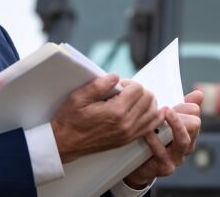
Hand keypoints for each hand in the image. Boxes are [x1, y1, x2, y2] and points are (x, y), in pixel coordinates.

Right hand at [50, 75, 165, 162]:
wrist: (66, 143)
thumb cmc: (70, 120)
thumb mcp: (79, 97)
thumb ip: (99, 85)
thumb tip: (115, 76)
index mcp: (115, 111)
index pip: (137, 89)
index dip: (128, 82)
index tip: (119, 85)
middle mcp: (126, 124)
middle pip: (148, 99)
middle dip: (138, 90)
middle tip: (125, 91)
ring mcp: (128, 133)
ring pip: (153, 112)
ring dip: (147, 102)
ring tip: (134, 99)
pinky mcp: (128, 139)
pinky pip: (150, 127)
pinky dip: (153, 117)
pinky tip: (148, 111)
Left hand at [123, 90, 202, 187]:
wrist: (136, 164)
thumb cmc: (153, 138)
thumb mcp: (165, 121)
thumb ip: (180, 107)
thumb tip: (199, 93)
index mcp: (188, 131)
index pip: (195, 114)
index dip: (185, 106)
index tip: (173, 102)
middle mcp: (186, 145)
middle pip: (194, 125)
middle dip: (180, 115)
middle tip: (167, 109)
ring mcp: (177, 157)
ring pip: (183, 140)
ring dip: (174, 125)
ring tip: (163, 114)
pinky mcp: (166, 167)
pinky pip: (162, 153)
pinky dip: (154, 141)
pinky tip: (146, 132)